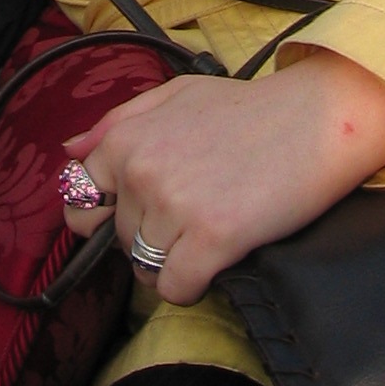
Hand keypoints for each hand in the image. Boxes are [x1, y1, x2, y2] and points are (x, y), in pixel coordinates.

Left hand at [62, 49, 384, 303]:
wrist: (313, 121)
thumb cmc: (246, 109)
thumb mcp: (174, 96)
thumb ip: (117, 122)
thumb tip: (71, 152)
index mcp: (126, 139)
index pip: (80, 200)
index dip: (106, 214)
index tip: (136, 214)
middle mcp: (142, 171)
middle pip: (120, 238)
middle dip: (149, 234)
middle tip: (191, 211)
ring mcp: (175, 206)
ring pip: (146, 267)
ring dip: (172, 261)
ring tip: (207, 230)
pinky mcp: (212, 239)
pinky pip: (176, 289)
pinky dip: (191, 285)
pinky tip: (215, 259)